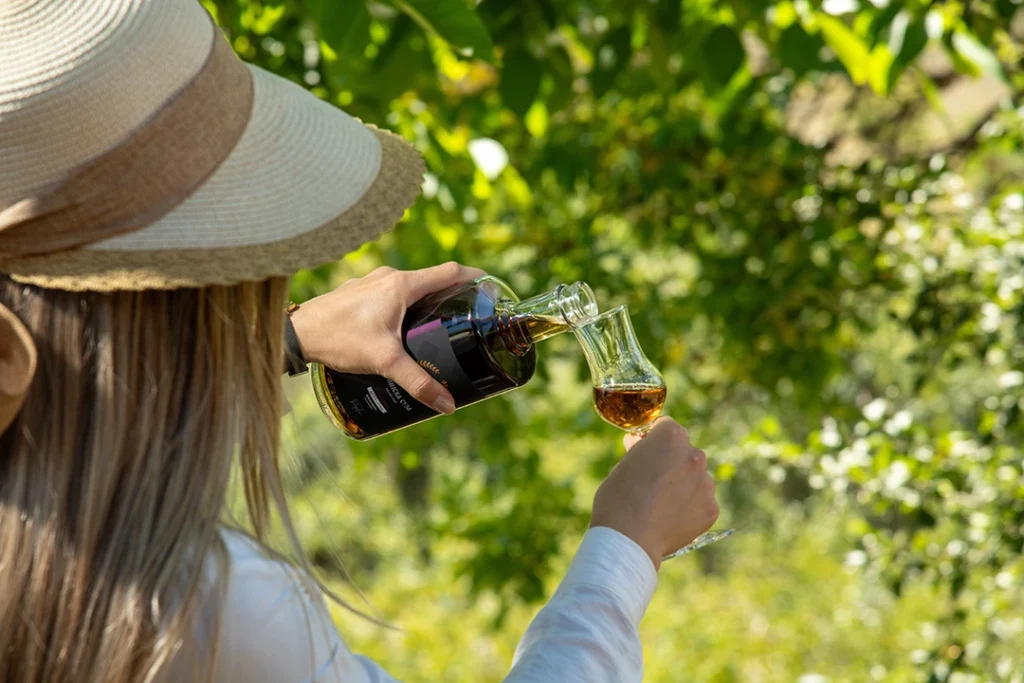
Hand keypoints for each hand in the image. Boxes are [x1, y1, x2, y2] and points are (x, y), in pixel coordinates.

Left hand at [289, 262, 485, 414]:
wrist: (297, 333)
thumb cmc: (339, 338)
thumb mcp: (384, 361)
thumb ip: (417, 381)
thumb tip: (447, 404)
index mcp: (401, 285)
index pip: (449, 272)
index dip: (474, 279)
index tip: (489, 290)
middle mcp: (389, 278)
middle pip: (433, 280)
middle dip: (453, 297)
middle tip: (468, 318)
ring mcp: (372, 283)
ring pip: (412, 288)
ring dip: (428, 302)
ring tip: (440, 327)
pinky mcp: (360, 293)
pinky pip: (393, 295)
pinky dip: (407, 307)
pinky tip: (405, 331)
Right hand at [590, 416, 718, 570]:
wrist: (629, 537)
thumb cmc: (618, 497)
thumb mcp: (623, 464)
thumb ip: (640, 451)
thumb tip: (642, 444)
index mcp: (671, 438)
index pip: (667, 427)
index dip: (655, 439)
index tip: (647, 451)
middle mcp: (694, 455)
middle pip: (686, 452)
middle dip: (673, 462)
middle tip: (654, 482)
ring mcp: (706, 482)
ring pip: (697, 479)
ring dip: (684, 485)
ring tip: (662, 505)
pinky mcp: (711, 508)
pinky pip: (701, 503)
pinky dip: (690, 508)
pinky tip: (671, 519)